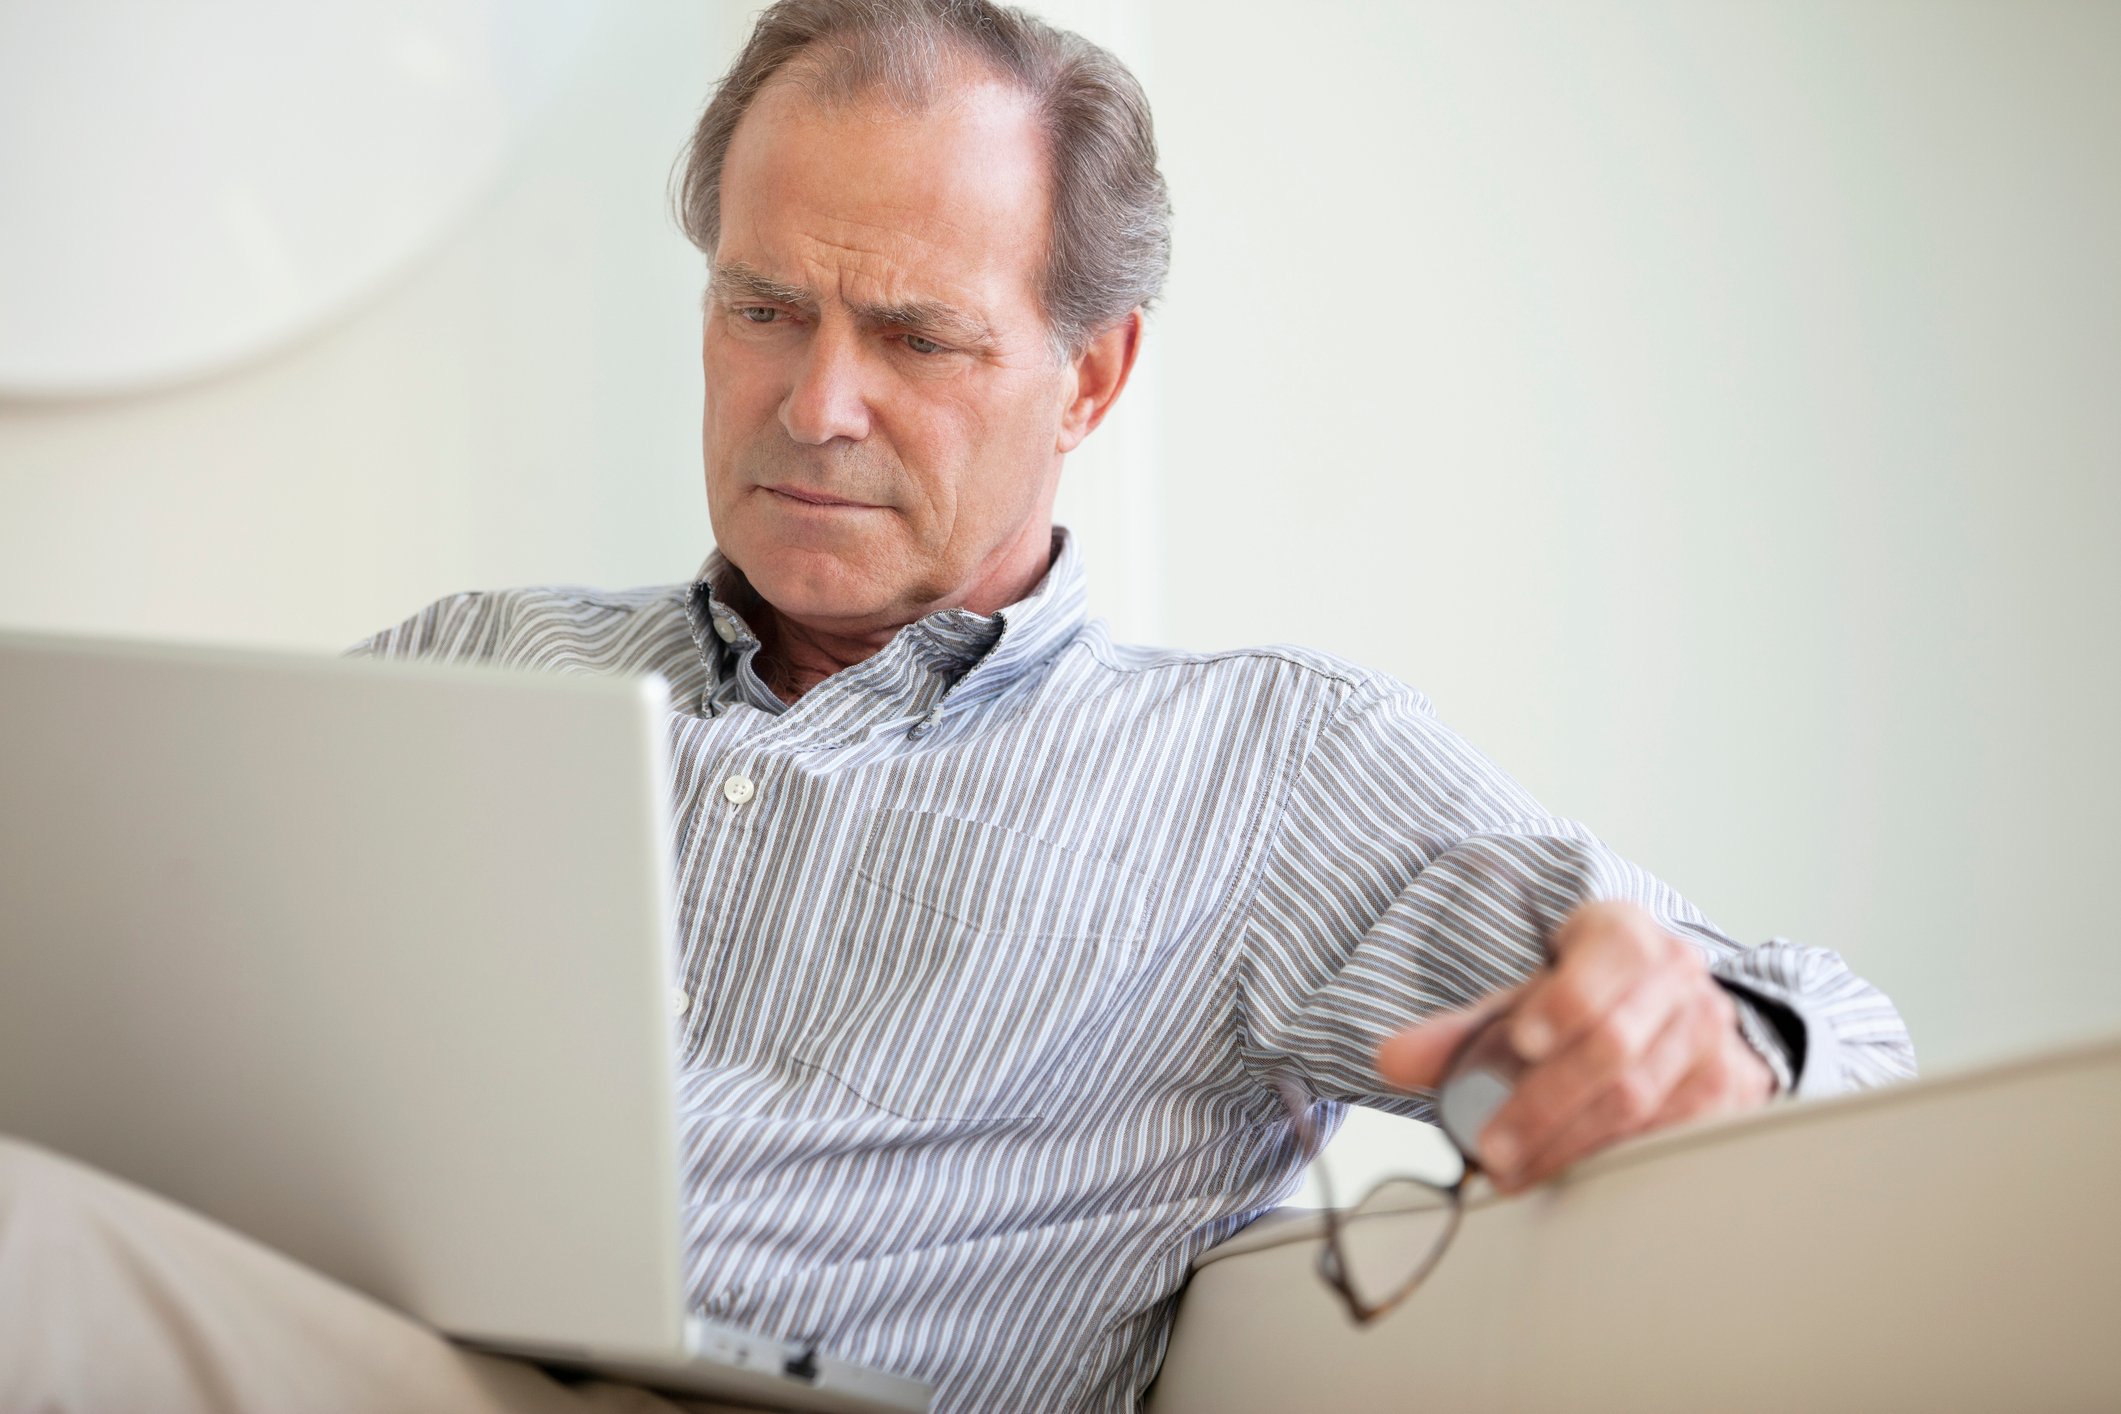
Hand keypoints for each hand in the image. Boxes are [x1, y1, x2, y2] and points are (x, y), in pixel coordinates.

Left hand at [1375, 901, 1774, 1193]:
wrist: (1671, 1008)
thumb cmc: (1587, 996)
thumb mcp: (1527, 995)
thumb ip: (1461, 1029)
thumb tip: (1393, 1060)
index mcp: (1625, 935)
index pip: (1605, 958)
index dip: (1563, 1001)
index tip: (1519, 1040)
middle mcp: (1678, 980)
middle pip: (1613, 1044)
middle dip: (1545, 1101)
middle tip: (1491, 1144)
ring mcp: (1709, 1037)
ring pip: (1638, 1097)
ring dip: (1568, 1143)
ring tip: (1512, 1169)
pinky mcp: (1726, 1091)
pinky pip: (1666, 1134)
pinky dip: (1610, 1158)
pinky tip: (1566, 1174)